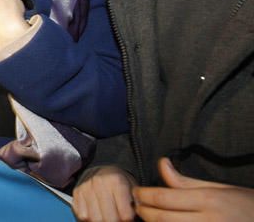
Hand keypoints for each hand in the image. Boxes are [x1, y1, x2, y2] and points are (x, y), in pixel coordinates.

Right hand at [73, 165, 136, 220]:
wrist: (102, 170)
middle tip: (117, 218)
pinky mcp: (77, 193)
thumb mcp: (132, 188)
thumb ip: (135, 203)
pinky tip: (96, 212)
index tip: (128, 217)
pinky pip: (82, 215)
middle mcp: (99, 183)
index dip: (128, 219)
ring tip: (107, 215)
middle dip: (115, 221)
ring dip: (102, 220)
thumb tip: (133, 217)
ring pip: (95, 218)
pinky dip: (90, 217)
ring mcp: (86, 188)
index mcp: (117, 182)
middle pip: (109, 219)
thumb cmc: (119, 182)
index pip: (126, 215)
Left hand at [133, 158, 253, 220]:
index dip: (143, 194)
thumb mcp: (218, 188)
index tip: (135, 191)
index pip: (164, 197)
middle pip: (161, 218)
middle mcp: (207, 221)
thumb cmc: (245, 205)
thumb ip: (186, 181)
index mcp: (208, 200)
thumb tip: (161, 163)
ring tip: (147, 216)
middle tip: (135, 205)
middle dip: (143, 211)